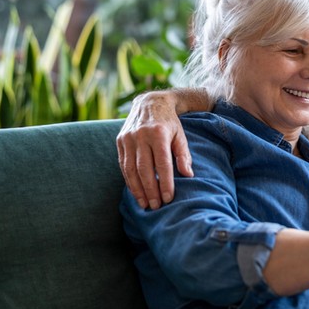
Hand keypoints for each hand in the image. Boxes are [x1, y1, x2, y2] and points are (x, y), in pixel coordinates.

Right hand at [117, 91, 192, 209]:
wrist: (150, 103)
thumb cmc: (169, 123)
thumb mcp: (180, 135)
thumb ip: (183, 155)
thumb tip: (188, 175)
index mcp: (158, 133)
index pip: (162, 163)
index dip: (165, 182)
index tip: (169, 198)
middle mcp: (141, 135)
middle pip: (144, 169)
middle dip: (150, 190)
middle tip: (156, 206)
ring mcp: (128, 138)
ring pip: (131, 169)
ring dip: (137, 189)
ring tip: (145, 204)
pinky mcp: (120, 141)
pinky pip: (123, 165)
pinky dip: (129, 180)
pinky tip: (136, 192)